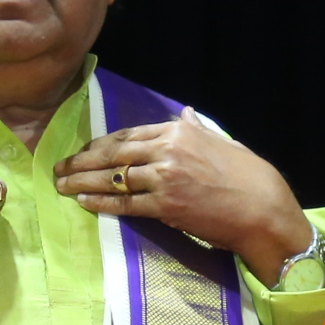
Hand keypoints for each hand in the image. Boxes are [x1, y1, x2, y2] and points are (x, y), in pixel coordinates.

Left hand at [52, 109, 311, 281]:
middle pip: (115, 154)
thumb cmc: (250, 178)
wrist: (264, 211)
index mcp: (180, 131)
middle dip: (83, 161)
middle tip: (61, 167)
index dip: (102, 144)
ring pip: (114, 178)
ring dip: (83, 181)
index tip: (84, 151)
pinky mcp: (166, 206)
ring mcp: (165, 179)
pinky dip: (101, 202)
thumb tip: (186, 113)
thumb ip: (198, 129)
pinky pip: (125, 204)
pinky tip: (83, 202)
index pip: (130, 136)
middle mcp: (169, 151)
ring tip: (61, 186)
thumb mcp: (223, 142)